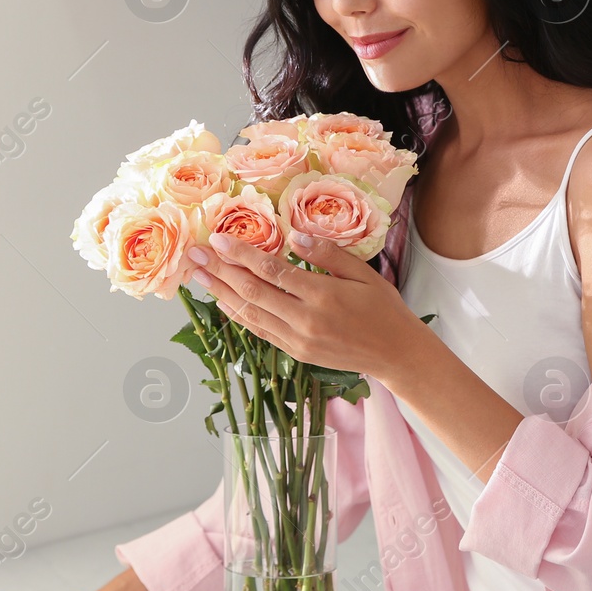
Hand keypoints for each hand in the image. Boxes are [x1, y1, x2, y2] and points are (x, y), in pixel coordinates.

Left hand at [185, 231, 425, 380]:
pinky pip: (260, 332)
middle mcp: (304, 320)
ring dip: (222, 294)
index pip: (272, 271)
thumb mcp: (364, 274)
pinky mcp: (296, 352)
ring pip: (250, 314)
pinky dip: (239, 316)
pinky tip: (224, 301)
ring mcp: (298, 340)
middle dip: (220, 271)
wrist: (395, 353)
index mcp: (322, 296)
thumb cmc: (383, 309)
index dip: (242, 254)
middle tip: (196, 254)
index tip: (218, 239)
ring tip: (200, 276)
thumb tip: (294, 237)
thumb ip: (328, 255)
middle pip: (252, 292)